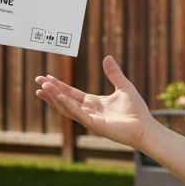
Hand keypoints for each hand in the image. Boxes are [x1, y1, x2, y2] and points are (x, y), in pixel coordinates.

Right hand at [35, 56, 153, 150]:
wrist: (147, 127)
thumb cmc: (137, 111)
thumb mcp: (124, 87)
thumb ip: (114, 73)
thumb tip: (107, 57)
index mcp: (93, 103)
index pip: (71, 93)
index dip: (58, 85)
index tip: (46, 78)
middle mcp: (88, 111)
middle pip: (65, 99)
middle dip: (51, 90)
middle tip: (38, 81)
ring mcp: (90, 119)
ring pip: (67, 107)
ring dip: (54, 97)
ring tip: (43, 87)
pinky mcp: (95, 126)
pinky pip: (78, 114)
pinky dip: (67, 106)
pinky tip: (59, 97)